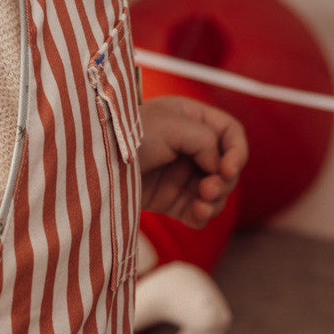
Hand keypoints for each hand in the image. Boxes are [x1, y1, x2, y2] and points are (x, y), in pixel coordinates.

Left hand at [138, 95, 246, 227]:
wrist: (96, 164)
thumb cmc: (128, 134)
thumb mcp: (171, 125)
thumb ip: (205, 140)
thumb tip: (218, 168)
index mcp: (190, 118)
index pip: (230, 134)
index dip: (237, 152)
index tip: (227, 169)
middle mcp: (188, 145)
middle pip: (226, 166)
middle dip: (223, 180)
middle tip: (208, 189)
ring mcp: (179, 173)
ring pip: (216, 192)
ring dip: (215, 200)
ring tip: (201, 204)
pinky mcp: (170, 198)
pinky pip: (198, 212)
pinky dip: (202, 215)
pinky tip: (196, 215)